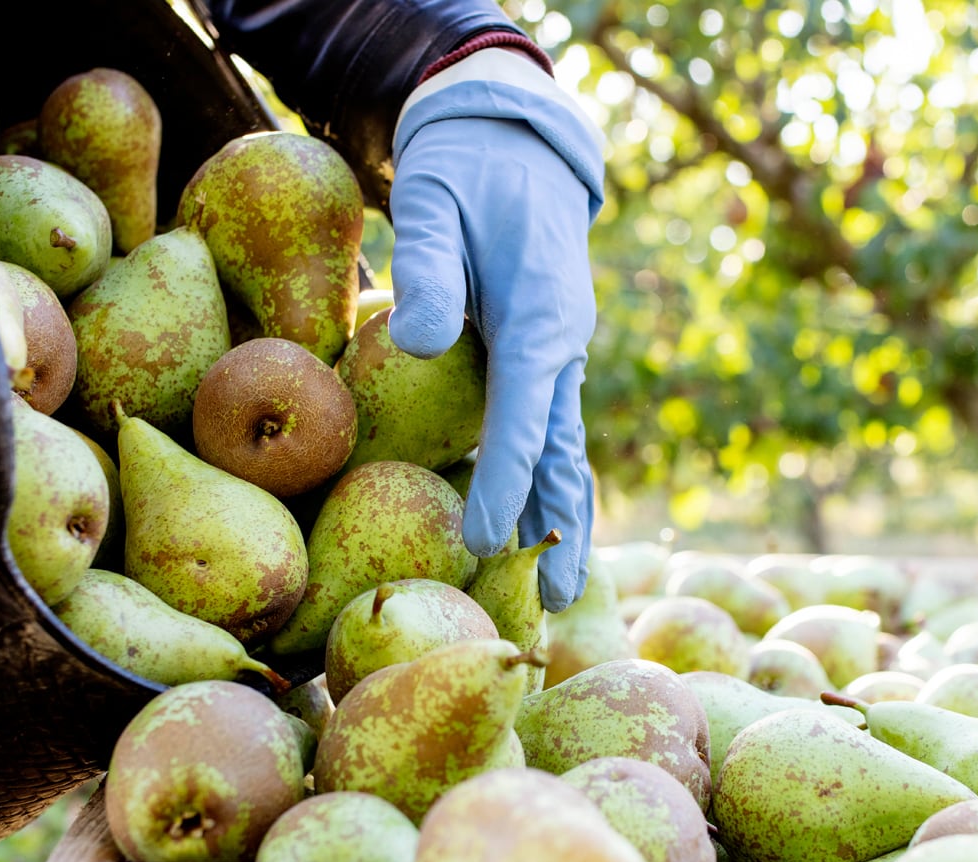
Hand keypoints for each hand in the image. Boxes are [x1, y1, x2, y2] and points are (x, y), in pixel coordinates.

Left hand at [387, 54, 603, 610]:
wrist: (510, 141)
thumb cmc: (461, 169)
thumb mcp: (432, 199)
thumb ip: (425, 266)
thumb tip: (414, 342)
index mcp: (542, 314)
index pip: (524, 414)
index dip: (504, 481)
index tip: (481, 541)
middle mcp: (562, 344)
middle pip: (563, 453)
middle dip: (556, 531)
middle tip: (551, 604)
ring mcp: (558, 355)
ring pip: (564, 453)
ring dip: (560, 521)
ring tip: (557, 593)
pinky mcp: (542, 359)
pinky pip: (547, 435)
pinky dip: (544, 486)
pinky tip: (533, 534)